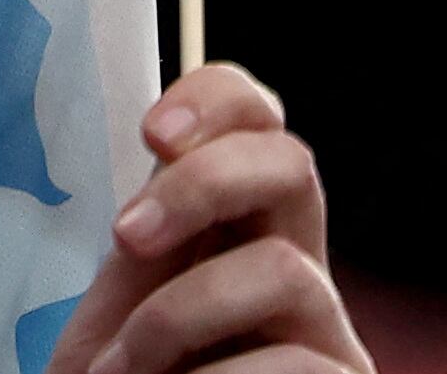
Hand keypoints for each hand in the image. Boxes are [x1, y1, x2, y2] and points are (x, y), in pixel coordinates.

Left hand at [45, 61, 371, 373]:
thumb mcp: (120, 309)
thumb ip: (149, 239)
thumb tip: (163, 139)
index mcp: (235, 229)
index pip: (259, 121)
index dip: (220, 100)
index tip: (151, 133)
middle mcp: (297, 268)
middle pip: (294, 165)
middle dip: (205, 183)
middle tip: (127, 236)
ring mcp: (326, 335)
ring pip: (285, 270)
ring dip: (181, 315)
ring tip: (126, 370)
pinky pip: (298, 367)